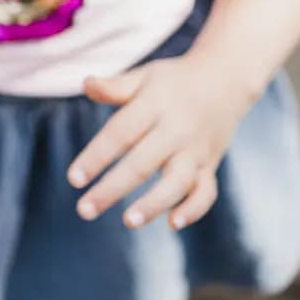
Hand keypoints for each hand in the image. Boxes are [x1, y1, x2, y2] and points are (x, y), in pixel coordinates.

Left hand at [67, 53, 247, 230]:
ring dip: (153, 204)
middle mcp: (177, 129)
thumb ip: (115, 85)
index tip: (73, 179)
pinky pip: (206, 192)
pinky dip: (193, 209)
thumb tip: (85, 84)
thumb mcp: (145, 75)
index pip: (121, 132)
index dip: (96, 156)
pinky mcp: (210, 165)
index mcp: (155, 104)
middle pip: (142, 163)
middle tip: (84, 210)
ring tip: (128, 221)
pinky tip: (173, 223)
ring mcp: (196, 150)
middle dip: (113, 188)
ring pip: (176, 182)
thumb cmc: (174, 80)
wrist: (226, 78)